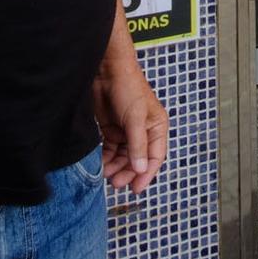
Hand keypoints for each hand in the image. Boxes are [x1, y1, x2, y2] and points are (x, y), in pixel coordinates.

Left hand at [93, 61, 168, 192]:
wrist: (107, 70)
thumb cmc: (128, 86)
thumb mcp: (134, 118)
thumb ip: (137, 145)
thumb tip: (140, 169)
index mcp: (157, 127)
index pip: (155, 157)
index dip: (146, 174)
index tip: (136, 188)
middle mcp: (143, 131)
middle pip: (137, 160)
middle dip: (128, 172)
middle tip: (116, 183)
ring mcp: (127, 130)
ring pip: (123, 157)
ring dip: (116, 167)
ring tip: (106, 175)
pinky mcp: (112, 128)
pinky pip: (111, 150)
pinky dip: (106, 158)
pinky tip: (100, 164)